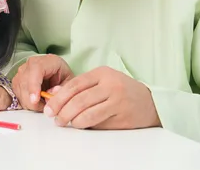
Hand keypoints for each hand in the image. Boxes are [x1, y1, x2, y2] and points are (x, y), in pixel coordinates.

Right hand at [12, 54, 73, 111]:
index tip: (35, 100)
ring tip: (41, 104)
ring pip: (19, 88)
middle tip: (44, 108)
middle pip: (24, 81)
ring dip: (29, 102)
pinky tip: (35, 103)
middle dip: (32, 100)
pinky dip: (24, 102)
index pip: (36, 69)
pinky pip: (16, 93)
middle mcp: (32, 64)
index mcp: (48, 61)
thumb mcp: (69, 84)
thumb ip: (61, 90)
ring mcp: (22, 71)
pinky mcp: (17, 80)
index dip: (33, 85)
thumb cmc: (64, 79)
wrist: (58, 76)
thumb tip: (49, 96)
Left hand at [44, 66, 160, 129]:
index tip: (49, 107)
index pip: (74, 85)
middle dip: (63, 111)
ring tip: (65, 123)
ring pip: (88, 114)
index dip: (59, 98)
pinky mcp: (123, 118)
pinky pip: (99, 124)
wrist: (150, 102)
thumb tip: (53, 93)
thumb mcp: (101, 81)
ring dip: (73, 121)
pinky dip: (86, 126)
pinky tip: (80, 125)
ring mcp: (118, 102)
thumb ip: (79, 86)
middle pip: (79, 100)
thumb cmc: (120, 90)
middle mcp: (111, 86)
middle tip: (55, 118)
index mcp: (102, 73)